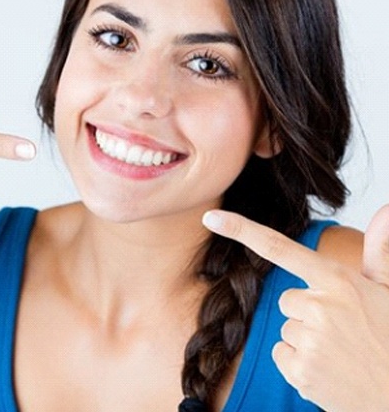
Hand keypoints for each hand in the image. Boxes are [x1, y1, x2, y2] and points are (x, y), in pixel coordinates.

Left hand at [202, 206, 388, 411]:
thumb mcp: (388, 291)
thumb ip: (378, 250)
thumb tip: (384, 209)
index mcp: (338, 281)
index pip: (279, 247)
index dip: (241, 230)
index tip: (211, 218)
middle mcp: (320, 306)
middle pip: (286, 299)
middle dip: (307, 313)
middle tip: (341, 331)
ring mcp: (309, 340)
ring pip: (284, 329)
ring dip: (305, 340)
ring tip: (339, 353)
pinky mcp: (300, 371)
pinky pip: (281, 354)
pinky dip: (299, 364)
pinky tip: (329, 370)